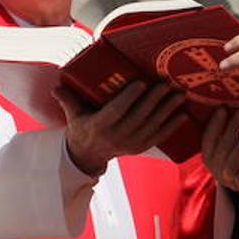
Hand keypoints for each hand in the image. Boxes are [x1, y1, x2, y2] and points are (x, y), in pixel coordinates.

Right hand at [57, 81, 187, 175]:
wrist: (88, 156)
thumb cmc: (82, 129)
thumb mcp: (73, 116)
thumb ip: (68, 99)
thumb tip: (56, 86)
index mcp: (100, 126)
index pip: (117, 110)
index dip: (130, 97)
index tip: (141, 82)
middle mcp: (117, 136)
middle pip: (139, 116)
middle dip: (154, 100)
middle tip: (166, 84)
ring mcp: (130, 144)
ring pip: (152, 125)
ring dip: (167, 110)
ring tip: (179, 94)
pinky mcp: (140, 148)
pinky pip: (159, 136)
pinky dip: (172, 126)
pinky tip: (183, 114)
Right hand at [201, 109, 238, 196]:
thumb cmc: (236, 154)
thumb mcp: (228, 141)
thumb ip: (227, 128)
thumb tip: (233, 101)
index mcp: (207, 154)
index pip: (208, 138)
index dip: (215, 124)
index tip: (222, 109)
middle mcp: (214, 166)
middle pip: (221, 148)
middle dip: (231, 129)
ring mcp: (226, 177)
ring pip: (231, 161)